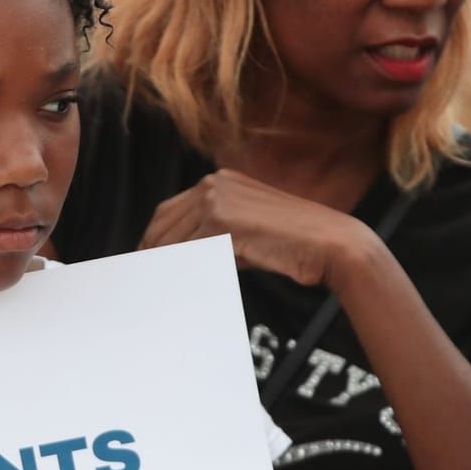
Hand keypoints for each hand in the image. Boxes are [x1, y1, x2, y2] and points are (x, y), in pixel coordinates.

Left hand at [138, 169, 371, 288]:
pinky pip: (186, 251)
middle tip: (141, 280)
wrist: (329, 244)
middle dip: (149, 254)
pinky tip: (175, 285)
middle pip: (162, 223)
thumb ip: (214, 233)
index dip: (153, 239)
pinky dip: (177, 270)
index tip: (145, 262)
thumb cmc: (293, 244)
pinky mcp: (220, 220)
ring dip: (161, 266)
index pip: (169, 211)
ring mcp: (216, 199)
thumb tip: (179, 256)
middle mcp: (214, 183)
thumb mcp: (246, 229)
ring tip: (155, 288)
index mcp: (220, 180)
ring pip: (170, 240)